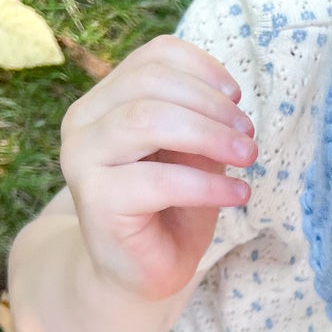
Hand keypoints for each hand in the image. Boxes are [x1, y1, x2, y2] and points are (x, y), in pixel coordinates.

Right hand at [59, 35, 255, 302]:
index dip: (202, 68)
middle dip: (211, 105)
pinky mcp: (95, 199)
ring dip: (210, 135)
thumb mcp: (192, 154)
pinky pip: (159, 179)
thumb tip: (228, 100)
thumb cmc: (169, 210)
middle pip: (151, 83)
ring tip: (248, 158)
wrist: (138, 274)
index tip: (237, 97)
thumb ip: (199, 120)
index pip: (153, 57)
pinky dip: (207, 185)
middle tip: (249, 135)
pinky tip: (238, 194)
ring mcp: (82, 158)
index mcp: (106, 100)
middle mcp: (84, 122)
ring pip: (148, 120)